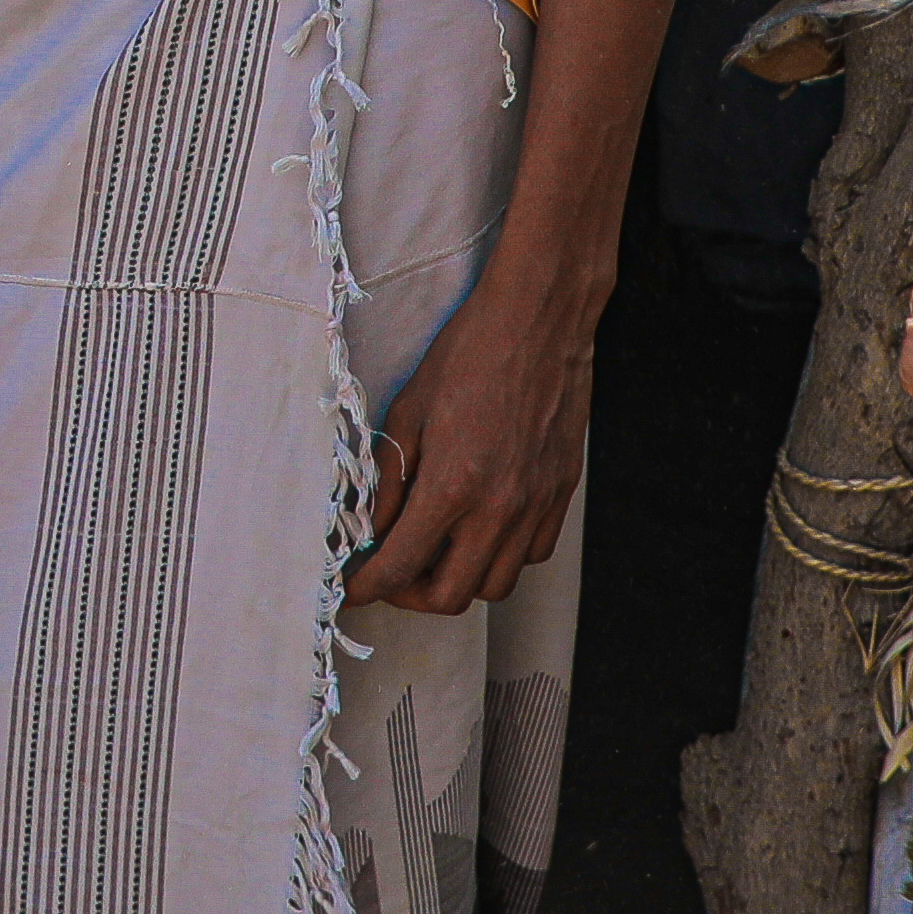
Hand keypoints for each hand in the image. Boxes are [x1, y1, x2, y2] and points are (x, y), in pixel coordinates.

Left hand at [350, 236, 606, 616]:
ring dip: (458, 578)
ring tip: (436, 549)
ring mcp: (536, 504)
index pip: (401, 566)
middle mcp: (499, 507)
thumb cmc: (468, 353)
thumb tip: (372, 529)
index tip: (352, 589)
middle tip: (392, 570)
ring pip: (496, 584)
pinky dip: (501, 556)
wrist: (539, 318)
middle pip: (451, 596)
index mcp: (453, 486)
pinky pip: (532, 554)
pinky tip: (480, 527)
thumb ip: (388, 480)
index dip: (368, 587)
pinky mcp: (560, 491)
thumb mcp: (408, 411)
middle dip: (410, 594)